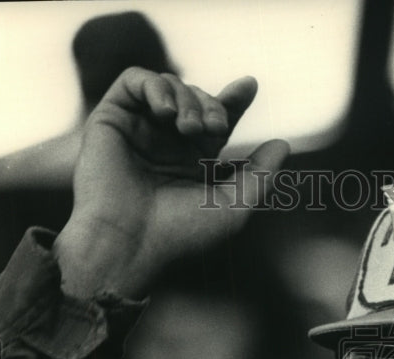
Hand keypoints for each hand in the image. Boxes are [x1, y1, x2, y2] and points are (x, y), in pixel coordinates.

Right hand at [55, 67, 288, 298]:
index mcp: (194, 160)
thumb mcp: (234, 206)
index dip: (234, 100)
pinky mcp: (111, 119)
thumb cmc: (180, 233)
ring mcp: (139, 129)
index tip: (249, 86)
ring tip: (188, 128)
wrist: (129, 242)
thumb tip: (282, 144)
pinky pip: (134, 80)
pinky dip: (155, 86)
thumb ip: (260, 175)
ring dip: (187, 98)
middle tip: (215, 128)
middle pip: (197, 98)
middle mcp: (166, 142)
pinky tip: (166, 113)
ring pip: (169, 85)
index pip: (217, 119)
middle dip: (212, 105)